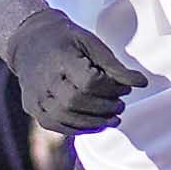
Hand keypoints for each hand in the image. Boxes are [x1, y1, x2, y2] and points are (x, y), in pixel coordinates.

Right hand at [5, 9, 152, 137]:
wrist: (29, 41)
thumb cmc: (65, 40)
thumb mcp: (91, 43)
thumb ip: (114, 65)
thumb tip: (141, 83)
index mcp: (59, 58)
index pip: (89, 82)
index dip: (111, 89)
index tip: (124, 88)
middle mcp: (43, 80)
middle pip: (77, 102)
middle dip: (104, 107)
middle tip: (121, 105)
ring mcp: (36, 97)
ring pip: (67, 118)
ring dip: (95, 122)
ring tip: (113, 118)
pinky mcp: (33, 109)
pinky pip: (58, 126)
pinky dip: (79, 129)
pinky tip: (96, 125)